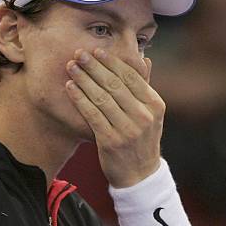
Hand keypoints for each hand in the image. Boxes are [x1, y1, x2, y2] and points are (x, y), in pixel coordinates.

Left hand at [65, 47, 164, 187]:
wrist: (139, 175)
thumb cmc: (142, 140)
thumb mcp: (151, 114)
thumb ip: (145, 87)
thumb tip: (145, 59)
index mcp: (155, 105)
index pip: (131, 77)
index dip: (112, 62)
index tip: (97, 51)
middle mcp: (143, 116)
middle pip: (115, 85)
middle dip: (94, 67)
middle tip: (79, 53)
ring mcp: (127, 130)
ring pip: (102, 98)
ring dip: (84, 79)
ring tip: (71, 67)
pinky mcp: (110, 141)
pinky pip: (92, 114)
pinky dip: (80, 98)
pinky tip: (70, 87)